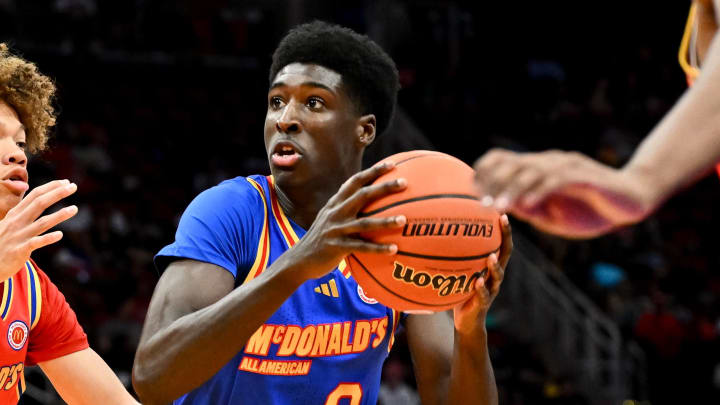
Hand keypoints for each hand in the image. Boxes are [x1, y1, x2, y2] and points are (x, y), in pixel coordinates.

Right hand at [0, 179, 77, 279]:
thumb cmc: (2, 241)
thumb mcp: (10, 223)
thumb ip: (23, 212)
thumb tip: (37, 199)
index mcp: (16, 213)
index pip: (35, 195)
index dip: (51, 187)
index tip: (66, 182)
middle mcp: (17, 222)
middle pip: (39, 203)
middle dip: (57, 193)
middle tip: (74, 186)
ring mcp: (19, 235)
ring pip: (42, 222)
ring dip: (59, 215)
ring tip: (75, 209)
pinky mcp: (20, 250)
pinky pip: (36, 242)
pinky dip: (48, 238)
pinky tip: (60, 234)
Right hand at [287, 162, 406, 279]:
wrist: (299, 260)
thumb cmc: (322, 240)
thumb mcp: (330, 220)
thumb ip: (347, 210)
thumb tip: (372, 205)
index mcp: (335, 204)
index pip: (355, 182)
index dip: (373, 172)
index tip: (392, 165)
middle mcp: (335, 213)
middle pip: (362, 195)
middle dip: (384, 187)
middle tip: (405, 183)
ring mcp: (335, 230)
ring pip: (364, 223)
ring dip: (385, 221)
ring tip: (403, 220)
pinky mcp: (336, 248)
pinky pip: (361, 248)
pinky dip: (378, 248)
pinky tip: (394, 249)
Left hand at [453, 214, 511, 334]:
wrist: (466, 322)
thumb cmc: (461, 292)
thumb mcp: (459, 273)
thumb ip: (454, 258)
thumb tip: (436, 236)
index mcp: (491, 267)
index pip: (501, 245)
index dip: (504, 230)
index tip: (502, 213)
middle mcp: (495, 276)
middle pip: (505, 255)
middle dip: (506, 238)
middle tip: (503, 223)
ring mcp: (491, 290)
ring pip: (498, 276)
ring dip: (495, 266)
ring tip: (491, 257)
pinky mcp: (483, 304)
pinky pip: (484, 295)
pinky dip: (481, 288)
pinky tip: (478, 282)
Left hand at [473, 149, 653, 238]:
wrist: (632, 203)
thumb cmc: (590, 210)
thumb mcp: (552, 216)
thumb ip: (529, 210)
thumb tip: (500, 211)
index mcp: (538, 169)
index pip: (502, 159)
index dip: (484, 172)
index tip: (471, 193)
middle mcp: (549, 162)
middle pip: (512, 163)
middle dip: (492, 182)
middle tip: (479, 203)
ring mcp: (567, 165)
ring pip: (532, 170)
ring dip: (512, 188)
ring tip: (497, 207)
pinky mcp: (585, 175)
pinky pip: (557, 180)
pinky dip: (539, 191)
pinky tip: (528, 205)